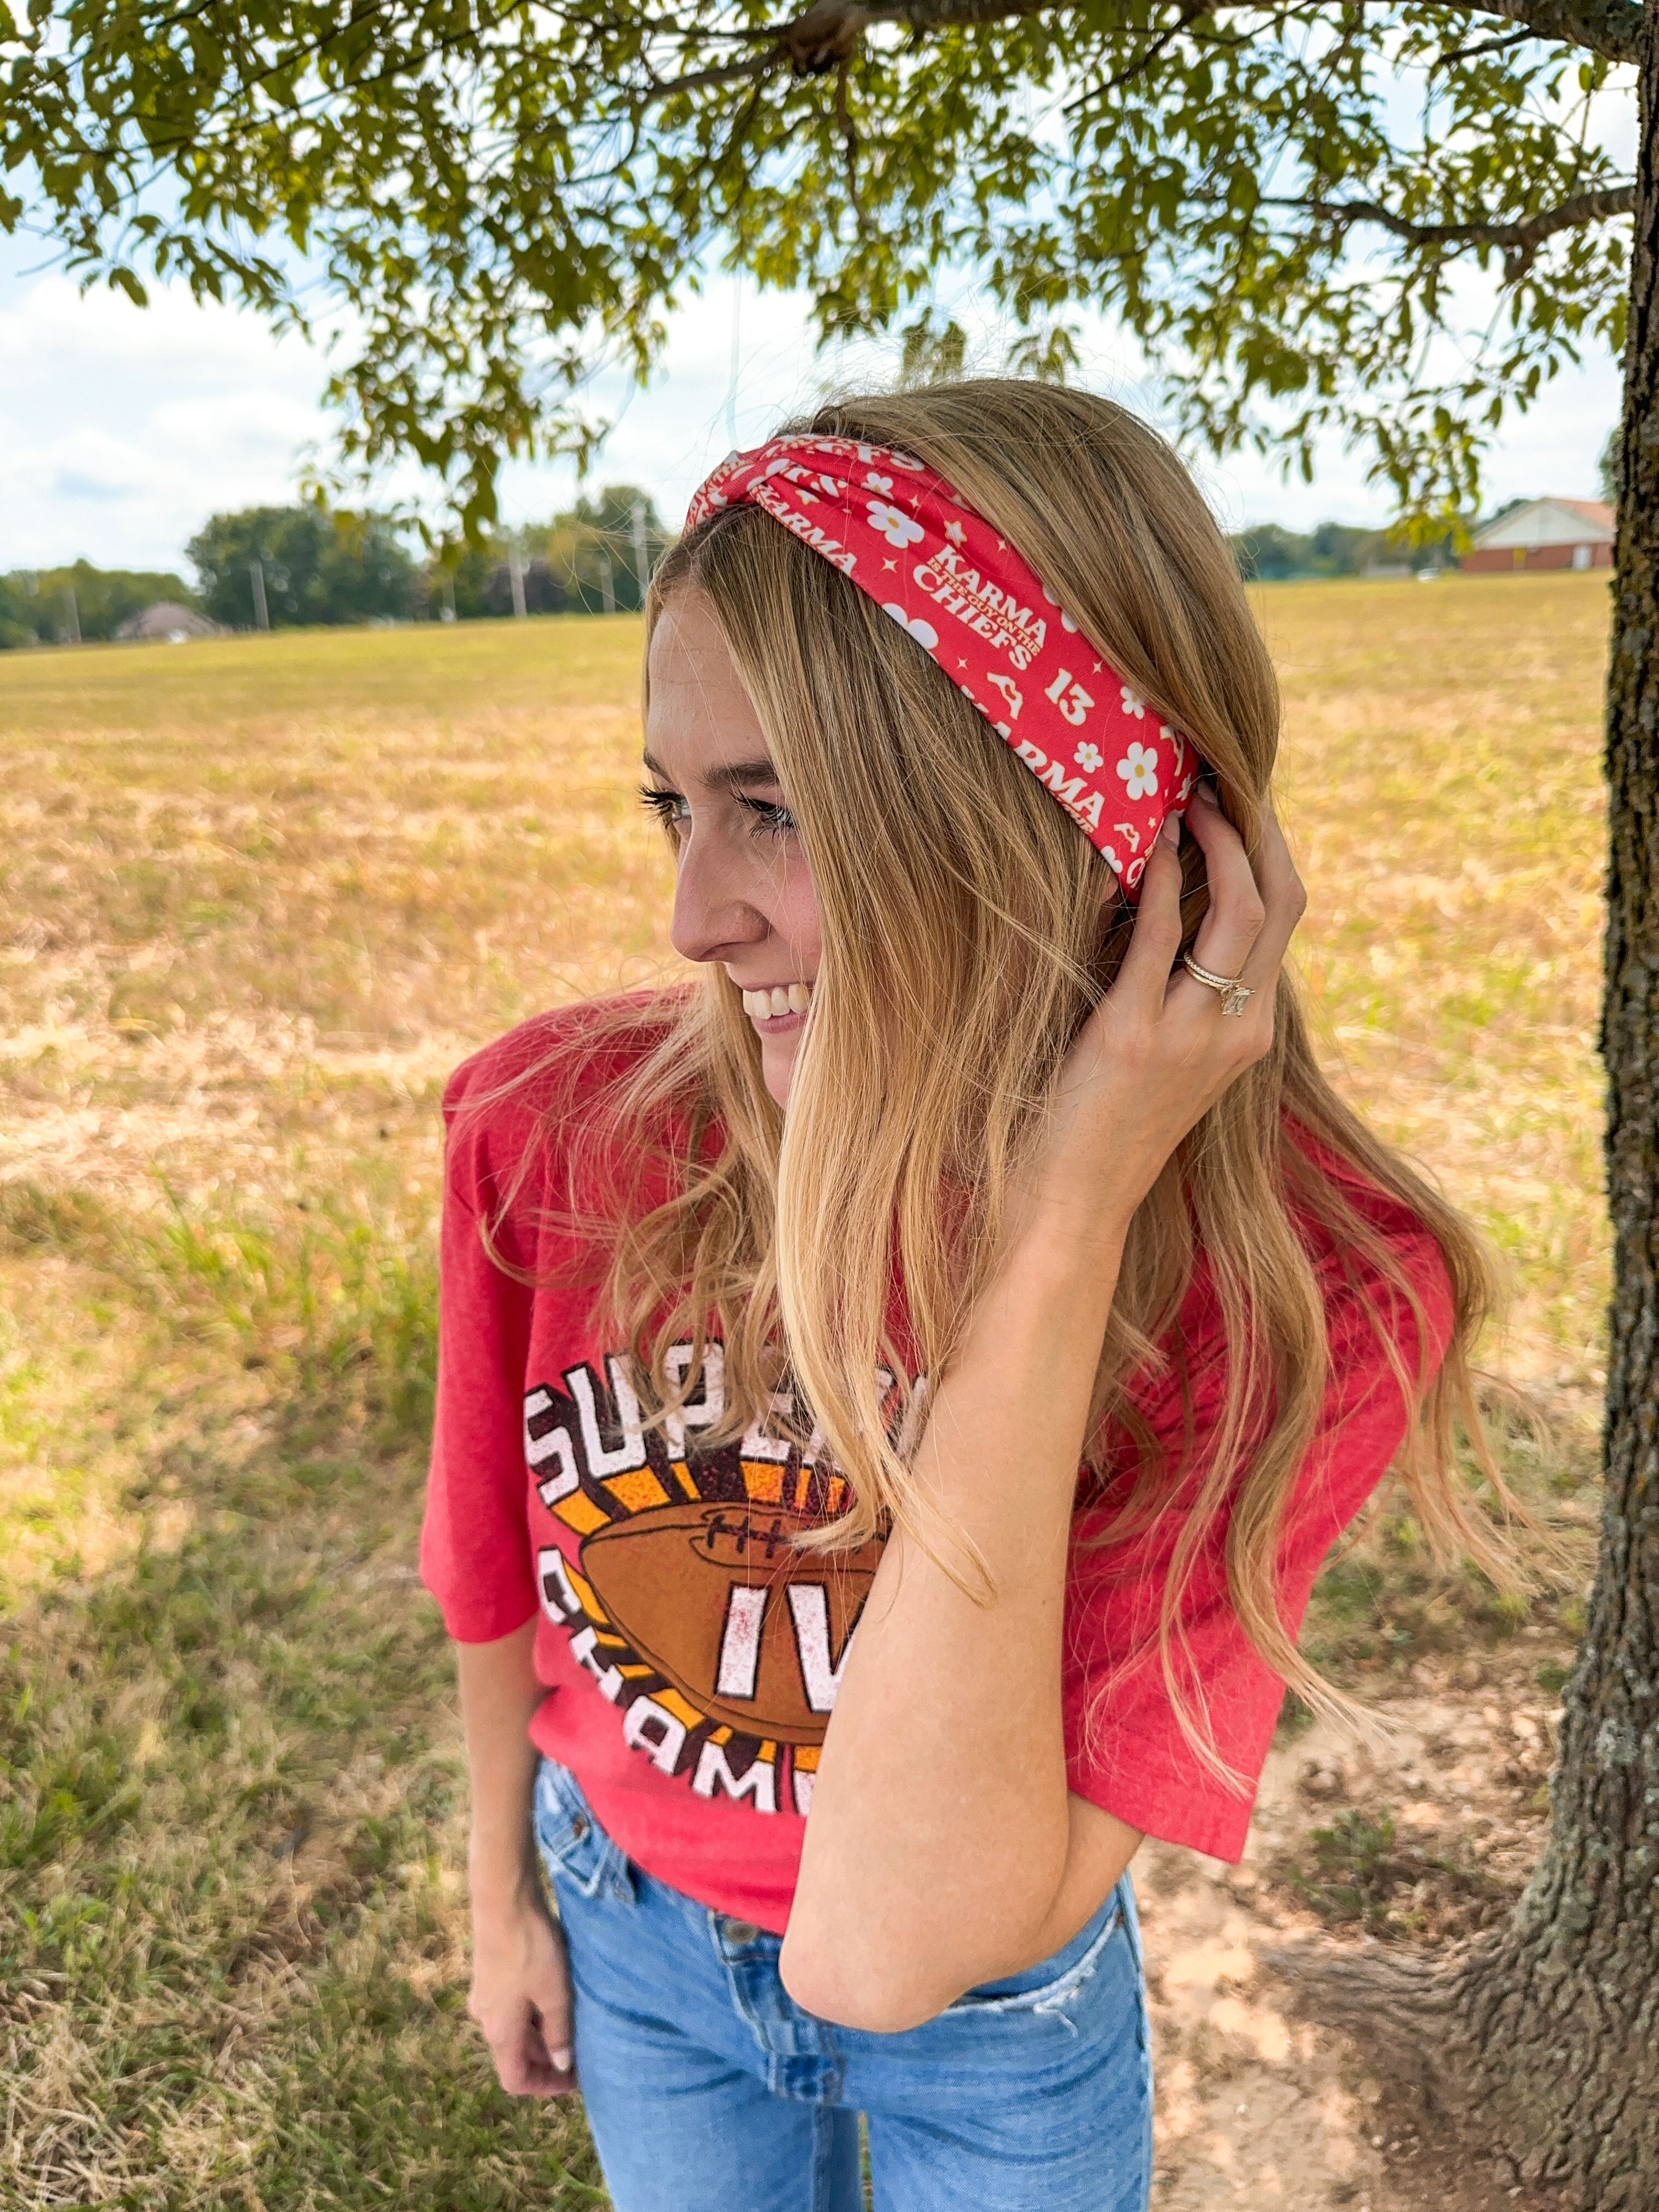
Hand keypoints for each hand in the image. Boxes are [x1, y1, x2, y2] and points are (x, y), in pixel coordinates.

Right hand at [468, 1887, 576, 2097]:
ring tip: (572, 2025)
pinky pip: (510, 2006)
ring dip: (540, 2035)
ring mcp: (485, 1994)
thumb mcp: (555, 1994)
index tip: (574, 2080)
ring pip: (513, 2029)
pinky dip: (532, 2013)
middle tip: (580, 2053)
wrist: (503, 1899)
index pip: (516, 2080)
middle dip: (546, 2060)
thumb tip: (561, 2064)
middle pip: (515, 2055)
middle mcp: (486, 2019)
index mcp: (500, 2033)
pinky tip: (554, 1995)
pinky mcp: (488, 1973)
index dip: (545, 2087)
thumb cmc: (531, 1949)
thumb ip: (558, 2032)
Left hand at [1019, 784, 1305, 1250]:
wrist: (1075, 1205)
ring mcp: (1192, 1035)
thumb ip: (1179, 995)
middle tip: (1217, 779)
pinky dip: (1157, 882)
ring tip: (1184, 797)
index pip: (1285, 917)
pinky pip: (1159, 938)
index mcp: (1250, 1033)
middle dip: (1257, 830)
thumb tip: (1163, 908)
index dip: (1270, 850)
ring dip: (1216, 841)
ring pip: (1239, 911)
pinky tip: (1144, 847)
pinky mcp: (1134, 1038)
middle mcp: (1238, 1031)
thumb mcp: (1165, 1058)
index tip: (1239, 800)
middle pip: (1281, 902)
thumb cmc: (1104, 1127)